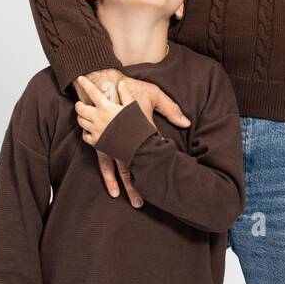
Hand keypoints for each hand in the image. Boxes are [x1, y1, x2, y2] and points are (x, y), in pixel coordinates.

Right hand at [72, 68, 190, 207]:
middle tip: (139, 203)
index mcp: (136, 130)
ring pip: (111, 167)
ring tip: (120, 198)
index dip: (151, 171)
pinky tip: (109, 185)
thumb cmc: (130, 87)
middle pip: (127, 167)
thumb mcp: (154, 95)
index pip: (146, 155)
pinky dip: (105, 173)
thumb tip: (186, 123)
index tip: (157, 186)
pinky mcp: (97, 139)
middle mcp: (120, 138)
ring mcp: (107, 140)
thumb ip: (171, 110)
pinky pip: (101, 159)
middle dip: (133, 187)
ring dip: (115, 183)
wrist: (101, 80)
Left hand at [75, 73, 132, 145]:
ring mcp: (95, 130)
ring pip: (80, 122)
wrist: (137, 146)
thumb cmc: (137, 125)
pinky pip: (85, 135)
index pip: (92, 92)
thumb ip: (125, 95)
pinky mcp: (96, 141)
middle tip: (81, 103)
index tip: (80, 78)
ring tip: (85, 115)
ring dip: (81, 117)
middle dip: (79, 105)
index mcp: (106, 107)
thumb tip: (121, 84)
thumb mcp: (132, 107)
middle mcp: (97, 118)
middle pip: (80, 109)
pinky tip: (90, 129)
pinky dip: (85, 131)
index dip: (85, 83)